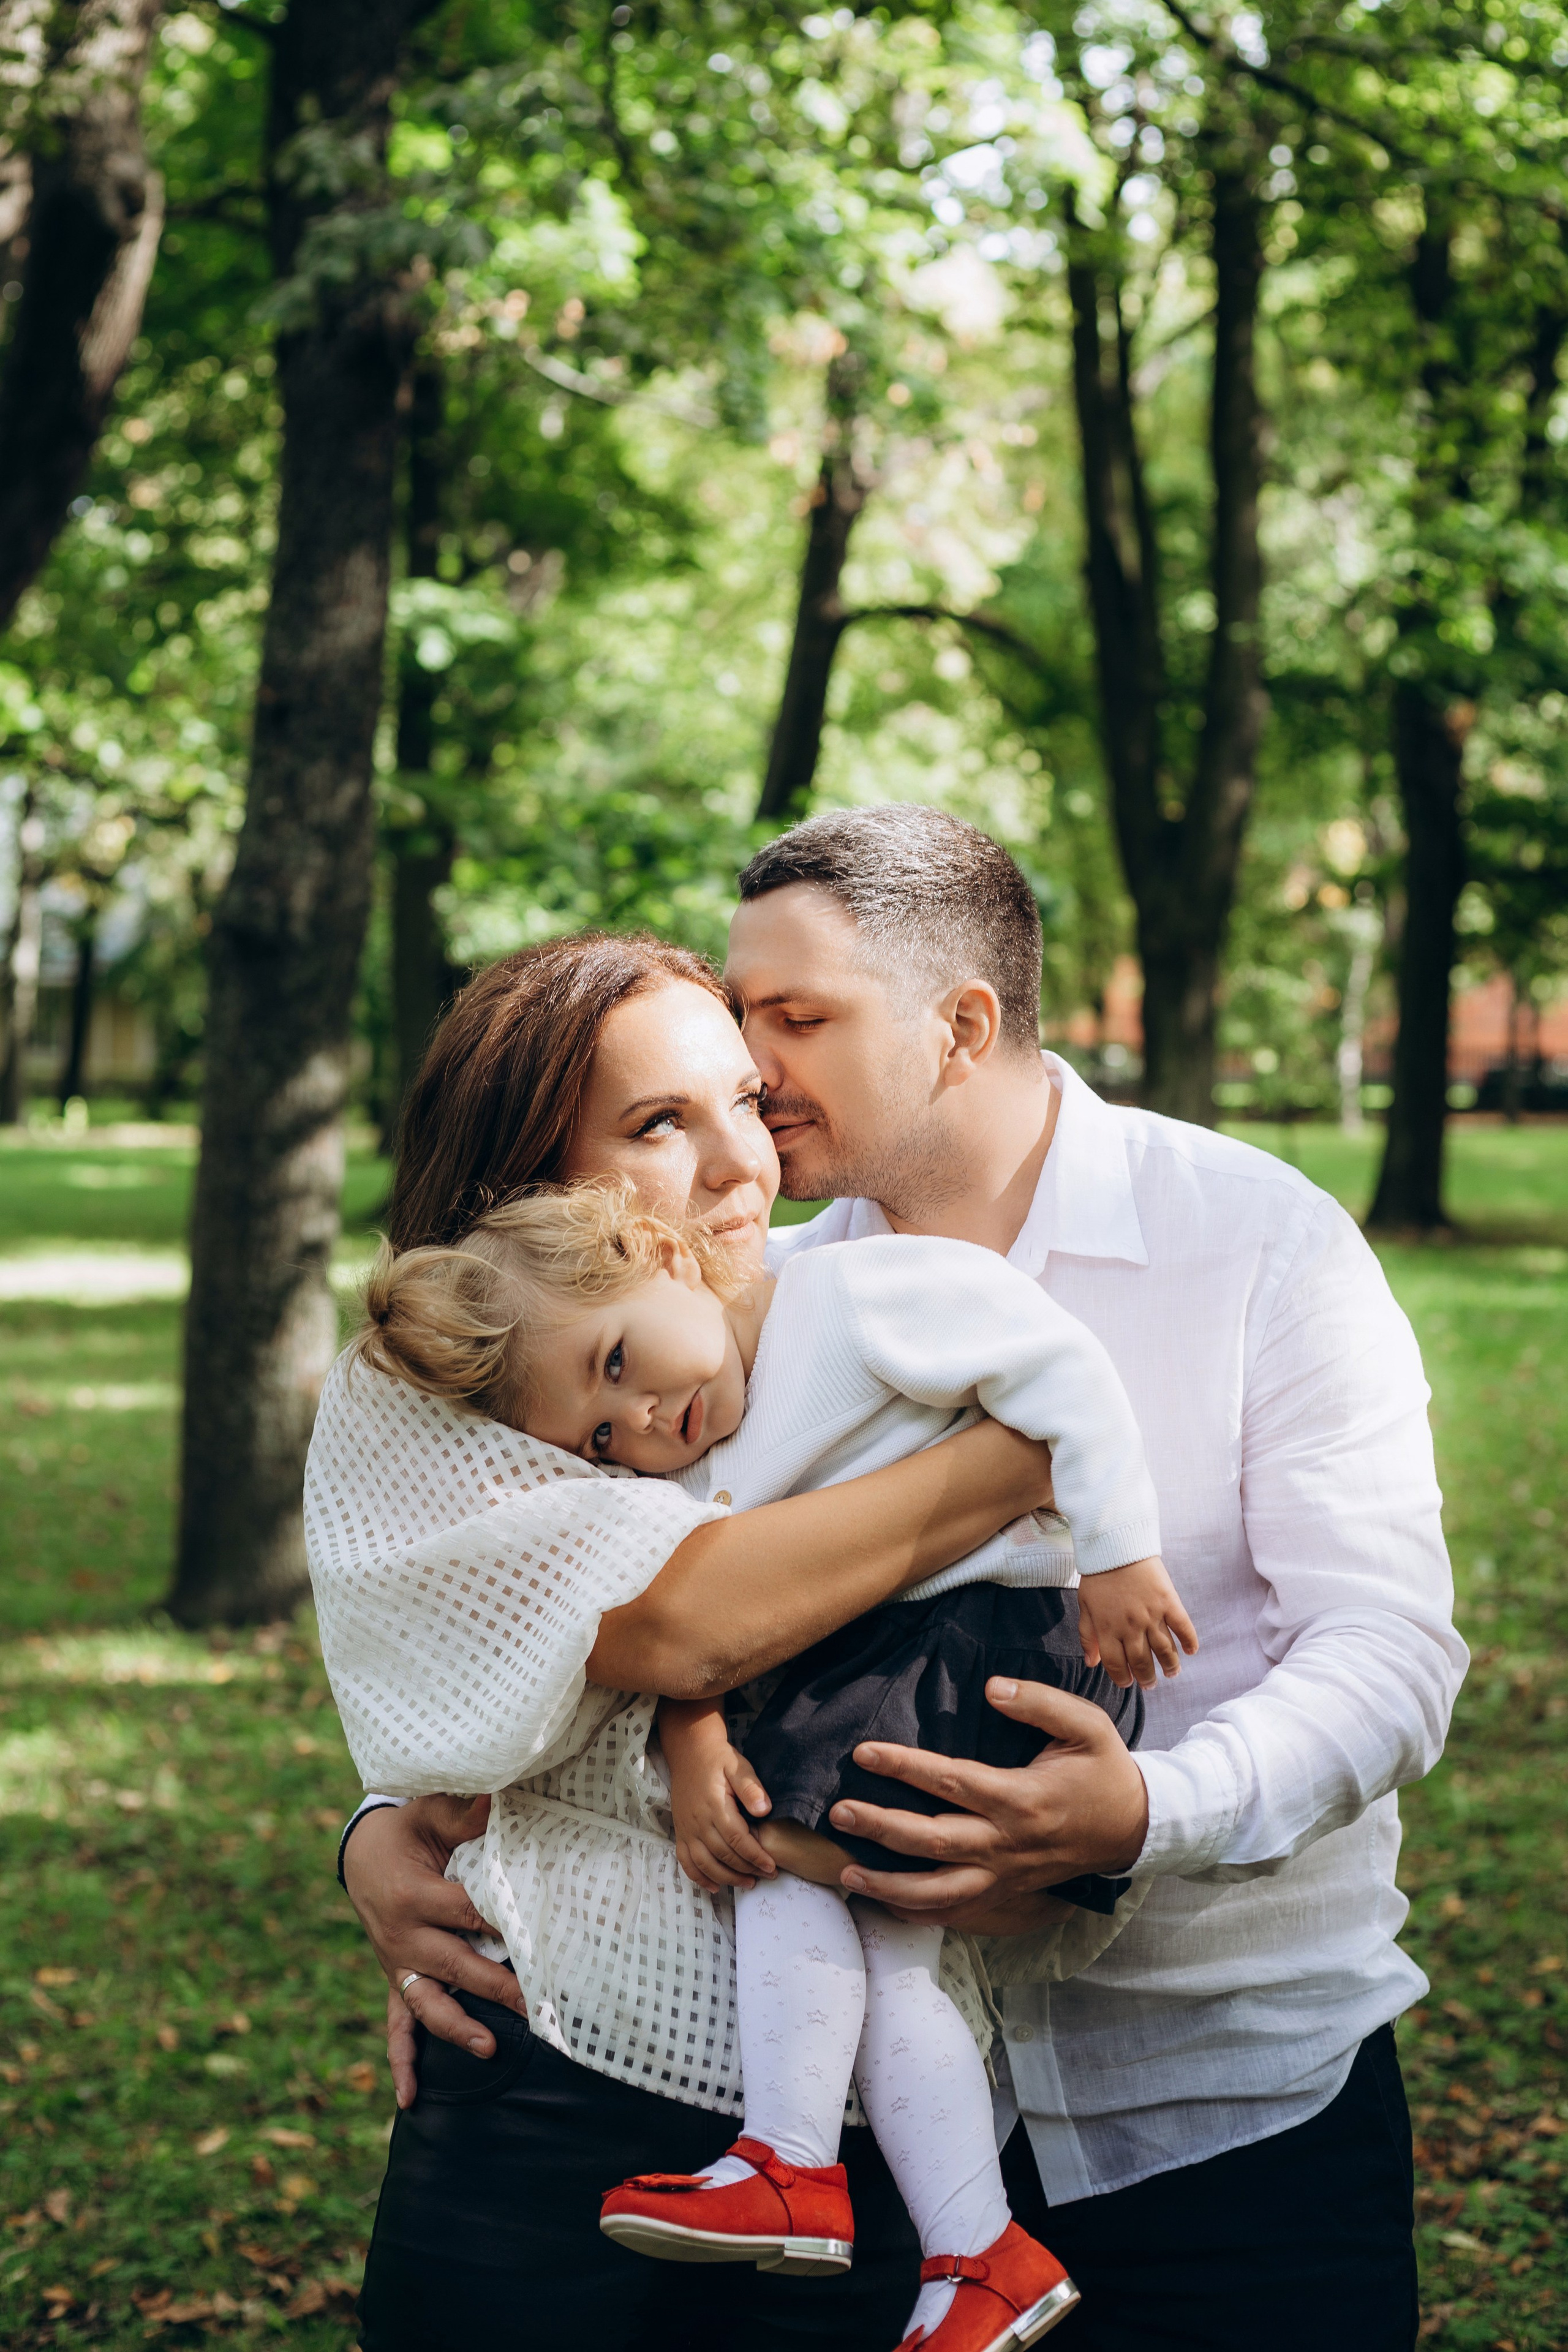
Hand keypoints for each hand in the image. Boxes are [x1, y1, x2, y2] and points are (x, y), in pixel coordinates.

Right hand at [341, 1795, 524, 2108]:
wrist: (361, 1853)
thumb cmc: (406, 1829)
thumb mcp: (429, 1811)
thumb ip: (464, 1813)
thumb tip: (501, 1798)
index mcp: (413, 1895)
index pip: (466, 1912)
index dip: (501, 1923)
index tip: (536, 1936)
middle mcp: (402, 1937)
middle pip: (454, 1965)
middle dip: (495, 1985)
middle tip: (534, 2002)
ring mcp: (398, 1964)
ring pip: (427, 2003)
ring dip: (458, 2027)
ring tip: (490, 2047)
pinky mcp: (396, 1979)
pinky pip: (396, 2025)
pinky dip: (401, 2062)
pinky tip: (409, 2099)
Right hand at [662, 1700, 777, 1893]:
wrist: (690, 1753)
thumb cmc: (719, 1760)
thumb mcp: (739, 1766)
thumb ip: (751, 1787)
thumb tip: (764, 1810)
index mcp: (715, 1805)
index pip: (737, 1839)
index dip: (755, 1856)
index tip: (771, 1866)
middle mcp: (698, 1821)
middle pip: (723, 1855)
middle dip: (747, 1869)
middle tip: (767, 1876)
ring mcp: (686, 1829)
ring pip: (705, 1863)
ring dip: (726, 1878)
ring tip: (748, 1883)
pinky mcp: (680, 1832)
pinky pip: (686, 1862)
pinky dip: (699, 1878)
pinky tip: (714, 1886)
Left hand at [827, 1680, 1149, 1926]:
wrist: (1135, 1828)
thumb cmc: (1105, 1771)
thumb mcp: (1088, 1725)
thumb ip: (1040, 1702)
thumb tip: (992, 1687)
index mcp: (1021, 1797)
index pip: (951, 1781)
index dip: (905, 1766)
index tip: (864, 1752)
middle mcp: (1008, 1842)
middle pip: (934, 1840)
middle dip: (882, 1827)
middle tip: (838, 1812)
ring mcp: (1006, 1875)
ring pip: (940, 1891)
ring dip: (890, 1885)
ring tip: (845, 1872)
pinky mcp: (1008, 1893)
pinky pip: (958, 1911)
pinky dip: (920, 1913)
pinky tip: (885, 1905)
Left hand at [1077, 1556, 1198, 1689]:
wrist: (1116, 1545)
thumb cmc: (1098, 1576)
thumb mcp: (1085, 1606)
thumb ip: (1087, 1636)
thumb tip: (1091, 1663)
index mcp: (1108, 1629)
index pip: (1116, 1664)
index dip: (1122, 1678)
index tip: (1128, 1683)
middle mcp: (1130, 1627)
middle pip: (1141, 1662)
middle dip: (1147, 1678)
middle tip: (1151, 1684)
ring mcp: (1152, 1615)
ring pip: (1164, 1650)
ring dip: (1170, 1665)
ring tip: (1172, 1673)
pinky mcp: (1169, 1602)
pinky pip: (1183, 1627)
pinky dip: (1189, 1641)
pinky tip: (1191, 1651)